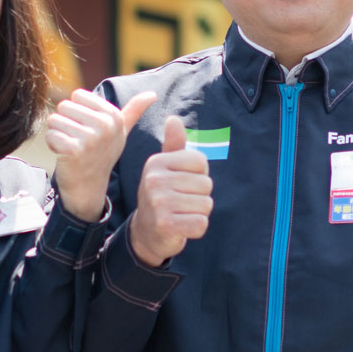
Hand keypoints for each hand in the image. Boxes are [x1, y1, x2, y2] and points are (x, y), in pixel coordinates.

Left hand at [47, 90, 155, 221]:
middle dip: (65, 122)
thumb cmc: (101, 154)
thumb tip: (153, 93)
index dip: (77, 112)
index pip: (78, 95)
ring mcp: (91, 138)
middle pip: (64, 106)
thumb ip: (134, 111)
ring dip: (58, 134)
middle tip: (78, 140)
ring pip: (54, 120)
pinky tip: (65, 156)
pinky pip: (50, 135)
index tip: (88, 128)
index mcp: (114, 116)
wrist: (89, 188)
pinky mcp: (74, 150)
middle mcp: (105, 125)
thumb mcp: (120, 131)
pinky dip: (52, 145)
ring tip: (72, 147)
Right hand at [129, 117, 212, 267]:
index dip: (198, 175)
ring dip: (198, 213)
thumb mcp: (165, 168)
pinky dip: (196, 229)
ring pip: (206, 205)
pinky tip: (181, 227)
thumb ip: (173, 145)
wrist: (146, 232)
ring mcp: (159, 203)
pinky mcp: (166, 225)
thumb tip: (174, 119)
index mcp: (156, 163)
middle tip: (180, 202)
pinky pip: (201, 223)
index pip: (200, 162)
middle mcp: (154, 180)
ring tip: (180, 214)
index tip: (182, 184)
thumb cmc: (162, 195)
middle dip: (199, 196)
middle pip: (206, 184)